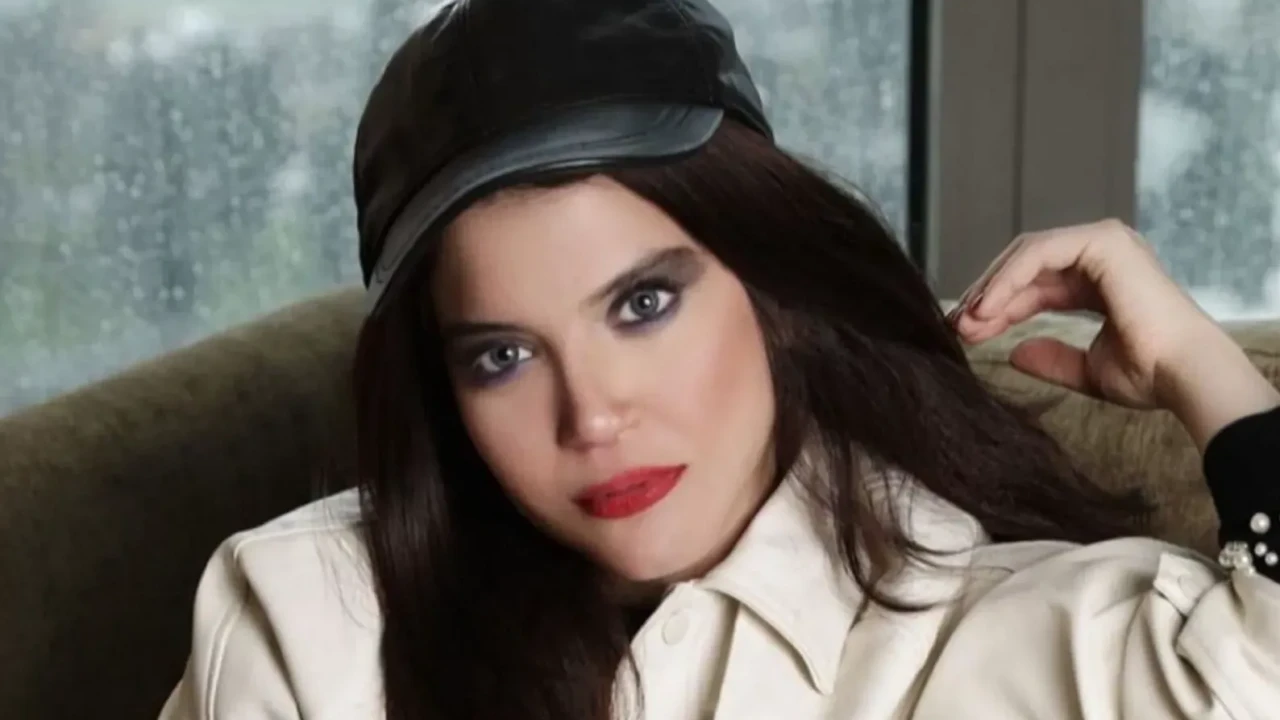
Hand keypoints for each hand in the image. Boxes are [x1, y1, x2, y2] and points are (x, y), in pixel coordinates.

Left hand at [948, 219, 1278, 448]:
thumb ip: (1051, 358)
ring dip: (992, 288)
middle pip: (1025, 266)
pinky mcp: (1102, 242)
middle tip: (958, 326)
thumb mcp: (1087, 369)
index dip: (998, 307)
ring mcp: (1104, 243)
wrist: (1183, 376)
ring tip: (968, 321)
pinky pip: (1039, 254)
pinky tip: (988, 309)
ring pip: (1027, 255)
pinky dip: (1008, 279)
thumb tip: (1013, 354)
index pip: (1034, 286)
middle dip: (988, 296)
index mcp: (1100, 281)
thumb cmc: (1149, 375)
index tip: (967, 332)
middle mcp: (1102, 255)